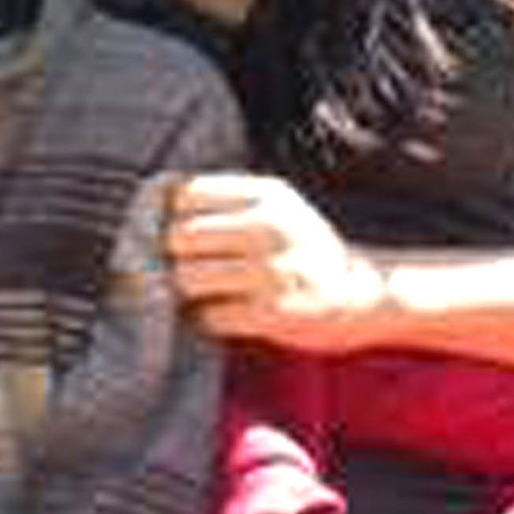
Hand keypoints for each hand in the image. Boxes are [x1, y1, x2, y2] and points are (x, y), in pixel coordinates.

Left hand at [166, 171, 387, 349]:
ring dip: (189, 292)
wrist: (361, 295)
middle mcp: (272, 226)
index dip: (171, 217)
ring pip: (188, 278)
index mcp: (268, 194)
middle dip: (176, 257)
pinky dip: (208, 319)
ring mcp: (274, 271)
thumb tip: (151, 202)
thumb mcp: (275, 209)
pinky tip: (227, 313)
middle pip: (179, 237)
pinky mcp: (275, 313)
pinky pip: (209, 316)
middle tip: (189, 268)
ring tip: (208, 292)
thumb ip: (223, 201)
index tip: (177, 233)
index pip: (185, 194)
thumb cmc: (300, 249)